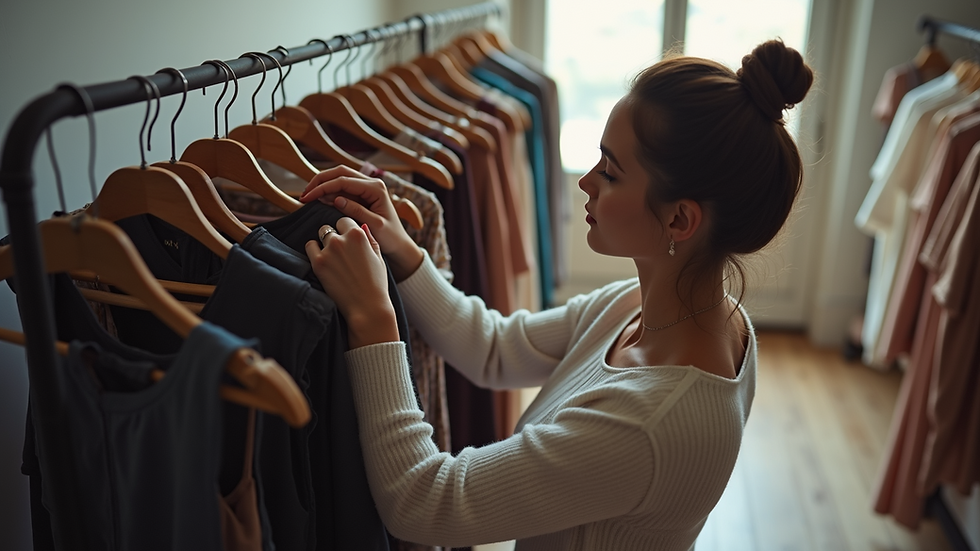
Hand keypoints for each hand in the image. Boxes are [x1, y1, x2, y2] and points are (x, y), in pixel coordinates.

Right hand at [301, 165, 423, 280]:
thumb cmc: (390, 237)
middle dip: (320, 181)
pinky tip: (317, 200)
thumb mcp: (375, 226)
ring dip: (322, 185)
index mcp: (376, 188)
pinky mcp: (362, 195)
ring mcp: (366, 188)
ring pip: (339, 177)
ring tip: (307, 196)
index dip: (323, 187)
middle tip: (304, 194)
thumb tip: (337, 199)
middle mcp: (371, 183)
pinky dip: (328, 192)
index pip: (343, 181)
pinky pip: (342, 188)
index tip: (307, 198)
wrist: (400, 245)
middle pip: (340, 172)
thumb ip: (357, 211)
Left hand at [304, 217, 398, 348]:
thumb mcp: (379, 258)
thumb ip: (370, 239)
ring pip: (319, 235)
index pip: (344, 221)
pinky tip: (322, 260)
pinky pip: (309, 247)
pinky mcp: (318, 263)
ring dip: (323, 243)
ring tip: (330, 257)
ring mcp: (328, 250)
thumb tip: (362, 225)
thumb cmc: (376, 284)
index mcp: (359, 234)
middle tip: (338, 251)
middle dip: (333, 236)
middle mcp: (342, 239)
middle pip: (330, 227)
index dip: (345, 230)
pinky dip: (314, 251)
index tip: (346, 241)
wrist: (367, 307)